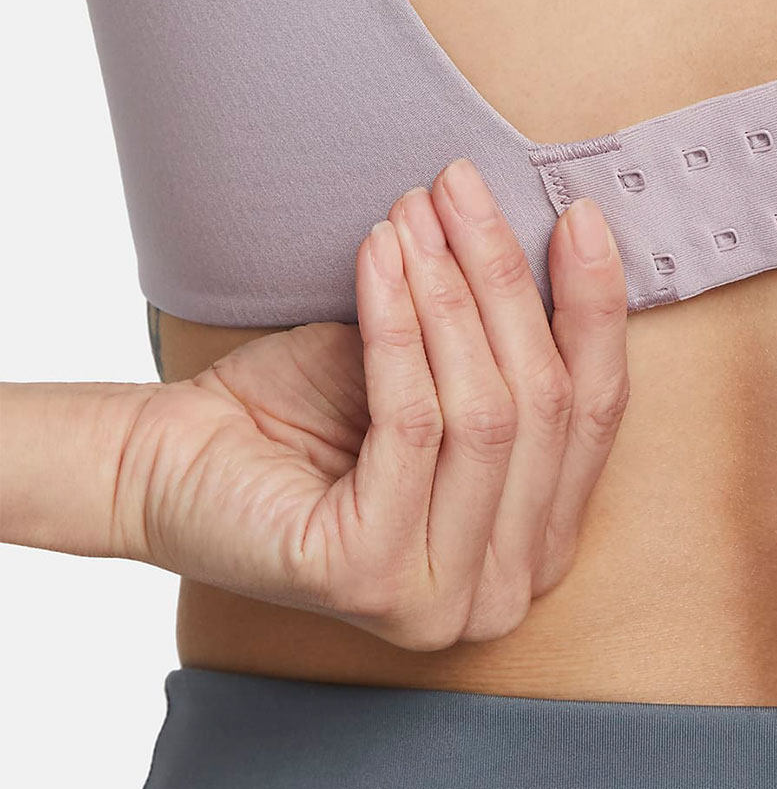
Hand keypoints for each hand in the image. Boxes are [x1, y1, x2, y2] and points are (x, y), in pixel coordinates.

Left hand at [113, 157, 629, 649]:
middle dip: (508, 280)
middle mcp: (503, 593)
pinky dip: (400, 328)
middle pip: (546, 407)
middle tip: (467, 189)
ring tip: (417, 214)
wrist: (165, 461)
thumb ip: (510, 339)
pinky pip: (414, 424)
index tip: (580, 215)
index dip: (596, 308)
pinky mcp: (372, 580)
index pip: (599, 413)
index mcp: (537, 548)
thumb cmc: (305, 412)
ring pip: (487, 413)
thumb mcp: (437, 369)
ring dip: (453, 293)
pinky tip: (380, 258)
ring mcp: (442, 600)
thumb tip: (579, 235)